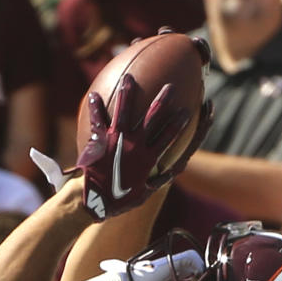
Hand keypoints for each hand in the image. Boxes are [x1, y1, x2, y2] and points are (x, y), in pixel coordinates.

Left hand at [74, 77, 193, 219]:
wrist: (95, 203)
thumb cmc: (119, 201)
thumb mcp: (144, 194)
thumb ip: (158, 182)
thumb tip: (171, 174)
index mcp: (147, 158)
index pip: (168, 136)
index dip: (179, 123)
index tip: (187, 111)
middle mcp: (134, 145)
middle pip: (151, 118)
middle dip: (162, 100)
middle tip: (169, 87)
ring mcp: (116, 141)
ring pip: (124, 111)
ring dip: (128, 93)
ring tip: (129, 77)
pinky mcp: (99, 142)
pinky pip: (98, 121)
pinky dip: (96, 108)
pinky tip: (93, 95)